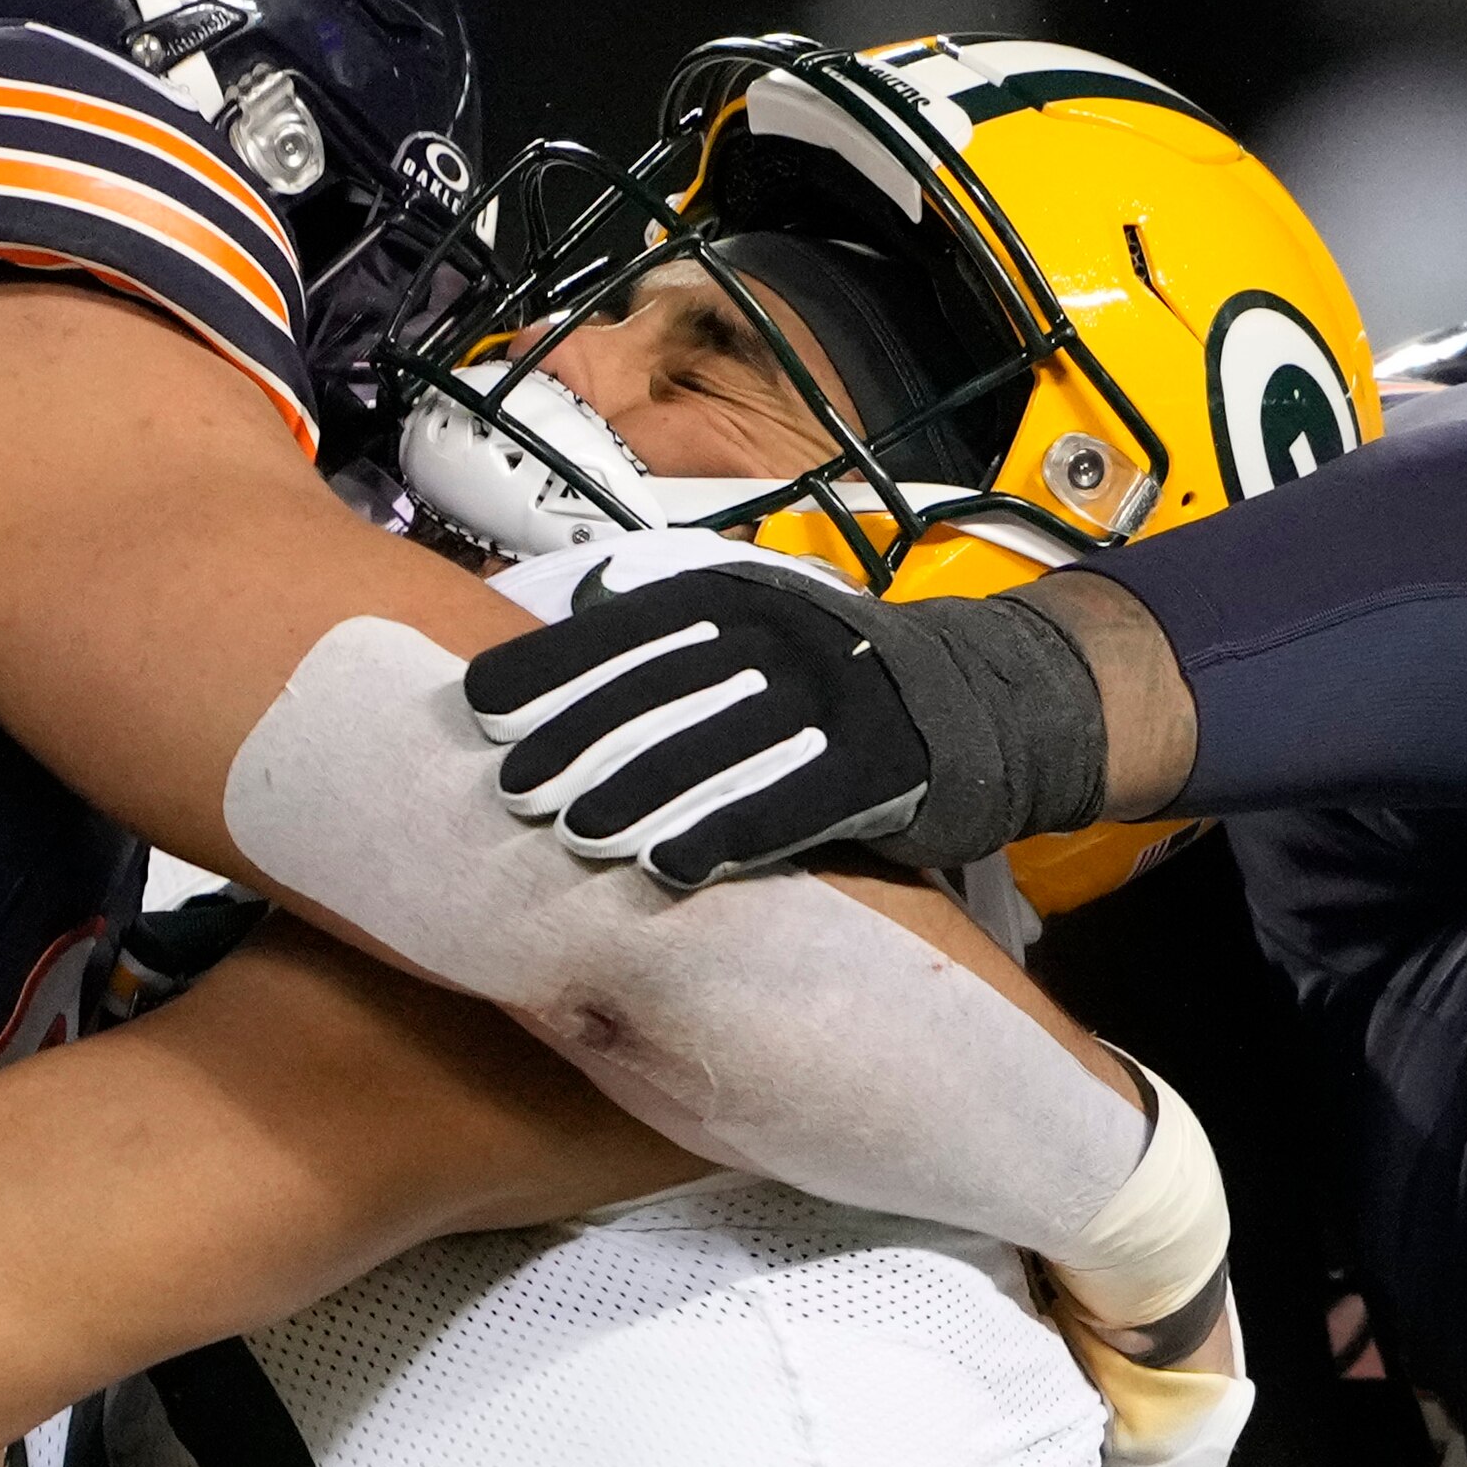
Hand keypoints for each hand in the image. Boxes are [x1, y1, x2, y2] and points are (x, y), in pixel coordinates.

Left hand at [462, 556, 928, 884]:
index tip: (480, 713)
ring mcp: (833, 697)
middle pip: (659, 689)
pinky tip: (673, 867)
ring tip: (578, 835)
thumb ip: (667, 641)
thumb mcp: (754, 630)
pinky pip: (794, 801)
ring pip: (718, 744)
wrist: (985, 698)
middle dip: (579, 740)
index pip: (623, 630)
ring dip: (642, 791)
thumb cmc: (837, 682)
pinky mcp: (881, 764)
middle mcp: (779, 635)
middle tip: (512, 791)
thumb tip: (555, 646)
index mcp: (734, 598)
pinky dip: (728, 833)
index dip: (549, 670)